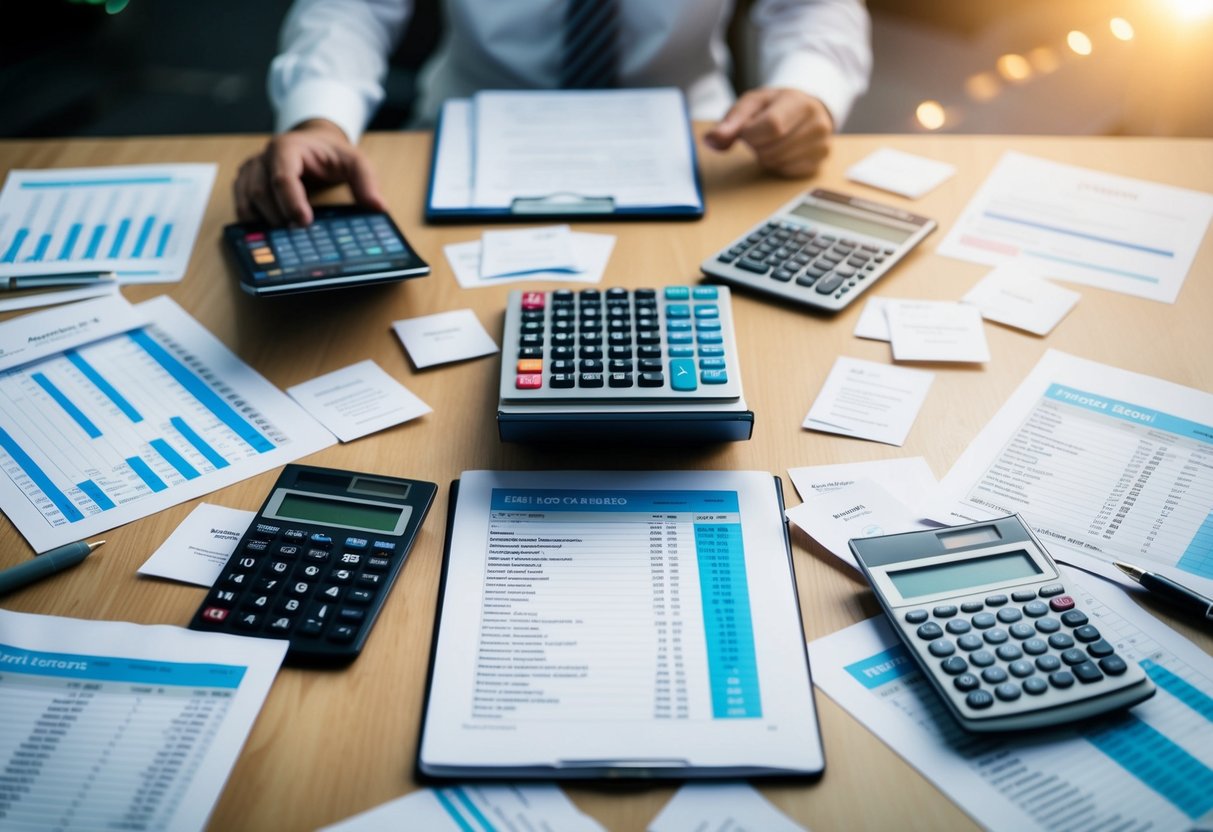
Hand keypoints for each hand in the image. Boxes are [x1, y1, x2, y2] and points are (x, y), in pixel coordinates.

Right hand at [233, 119, 385, 225]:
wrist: (314, 143)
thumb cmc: (332, 153)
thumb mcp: (355, 161)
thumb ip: (366, 181)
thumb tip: (379, 207)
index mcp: (287, 147)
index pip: (282, 177)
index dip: (291, 202)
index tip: (305, 222)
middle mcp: (264, 157)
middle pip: (261, 192)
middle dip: (279, 215)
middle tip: (299, 234)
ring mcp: (251, 169)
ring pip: (247, 199)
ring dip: (265, 221)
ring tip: (287, 234)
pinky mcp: (245, 181)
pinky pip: (241, 204)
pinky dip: (253, 221)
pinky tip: (271, 231)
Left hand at [704, 88, 833, 177]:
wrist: (806, 109)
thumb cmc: (775, 105)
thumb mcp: (752, 104)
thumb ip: (731, 121)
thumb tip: (710, 140)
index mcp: (800, 102)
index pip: (773, 126)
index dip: (752, 134)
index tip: (747, 130)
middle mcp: (818, 123)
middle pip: (773, 148)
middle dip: (756, 146)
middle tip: (759, 135)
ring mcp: (822, 144)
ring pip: (778, 162)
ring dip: (765, 156)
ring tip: (771, 141)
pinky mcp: (820, 162)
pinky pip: (787, 172)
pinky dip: (777, 165)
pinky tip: (781, 150)